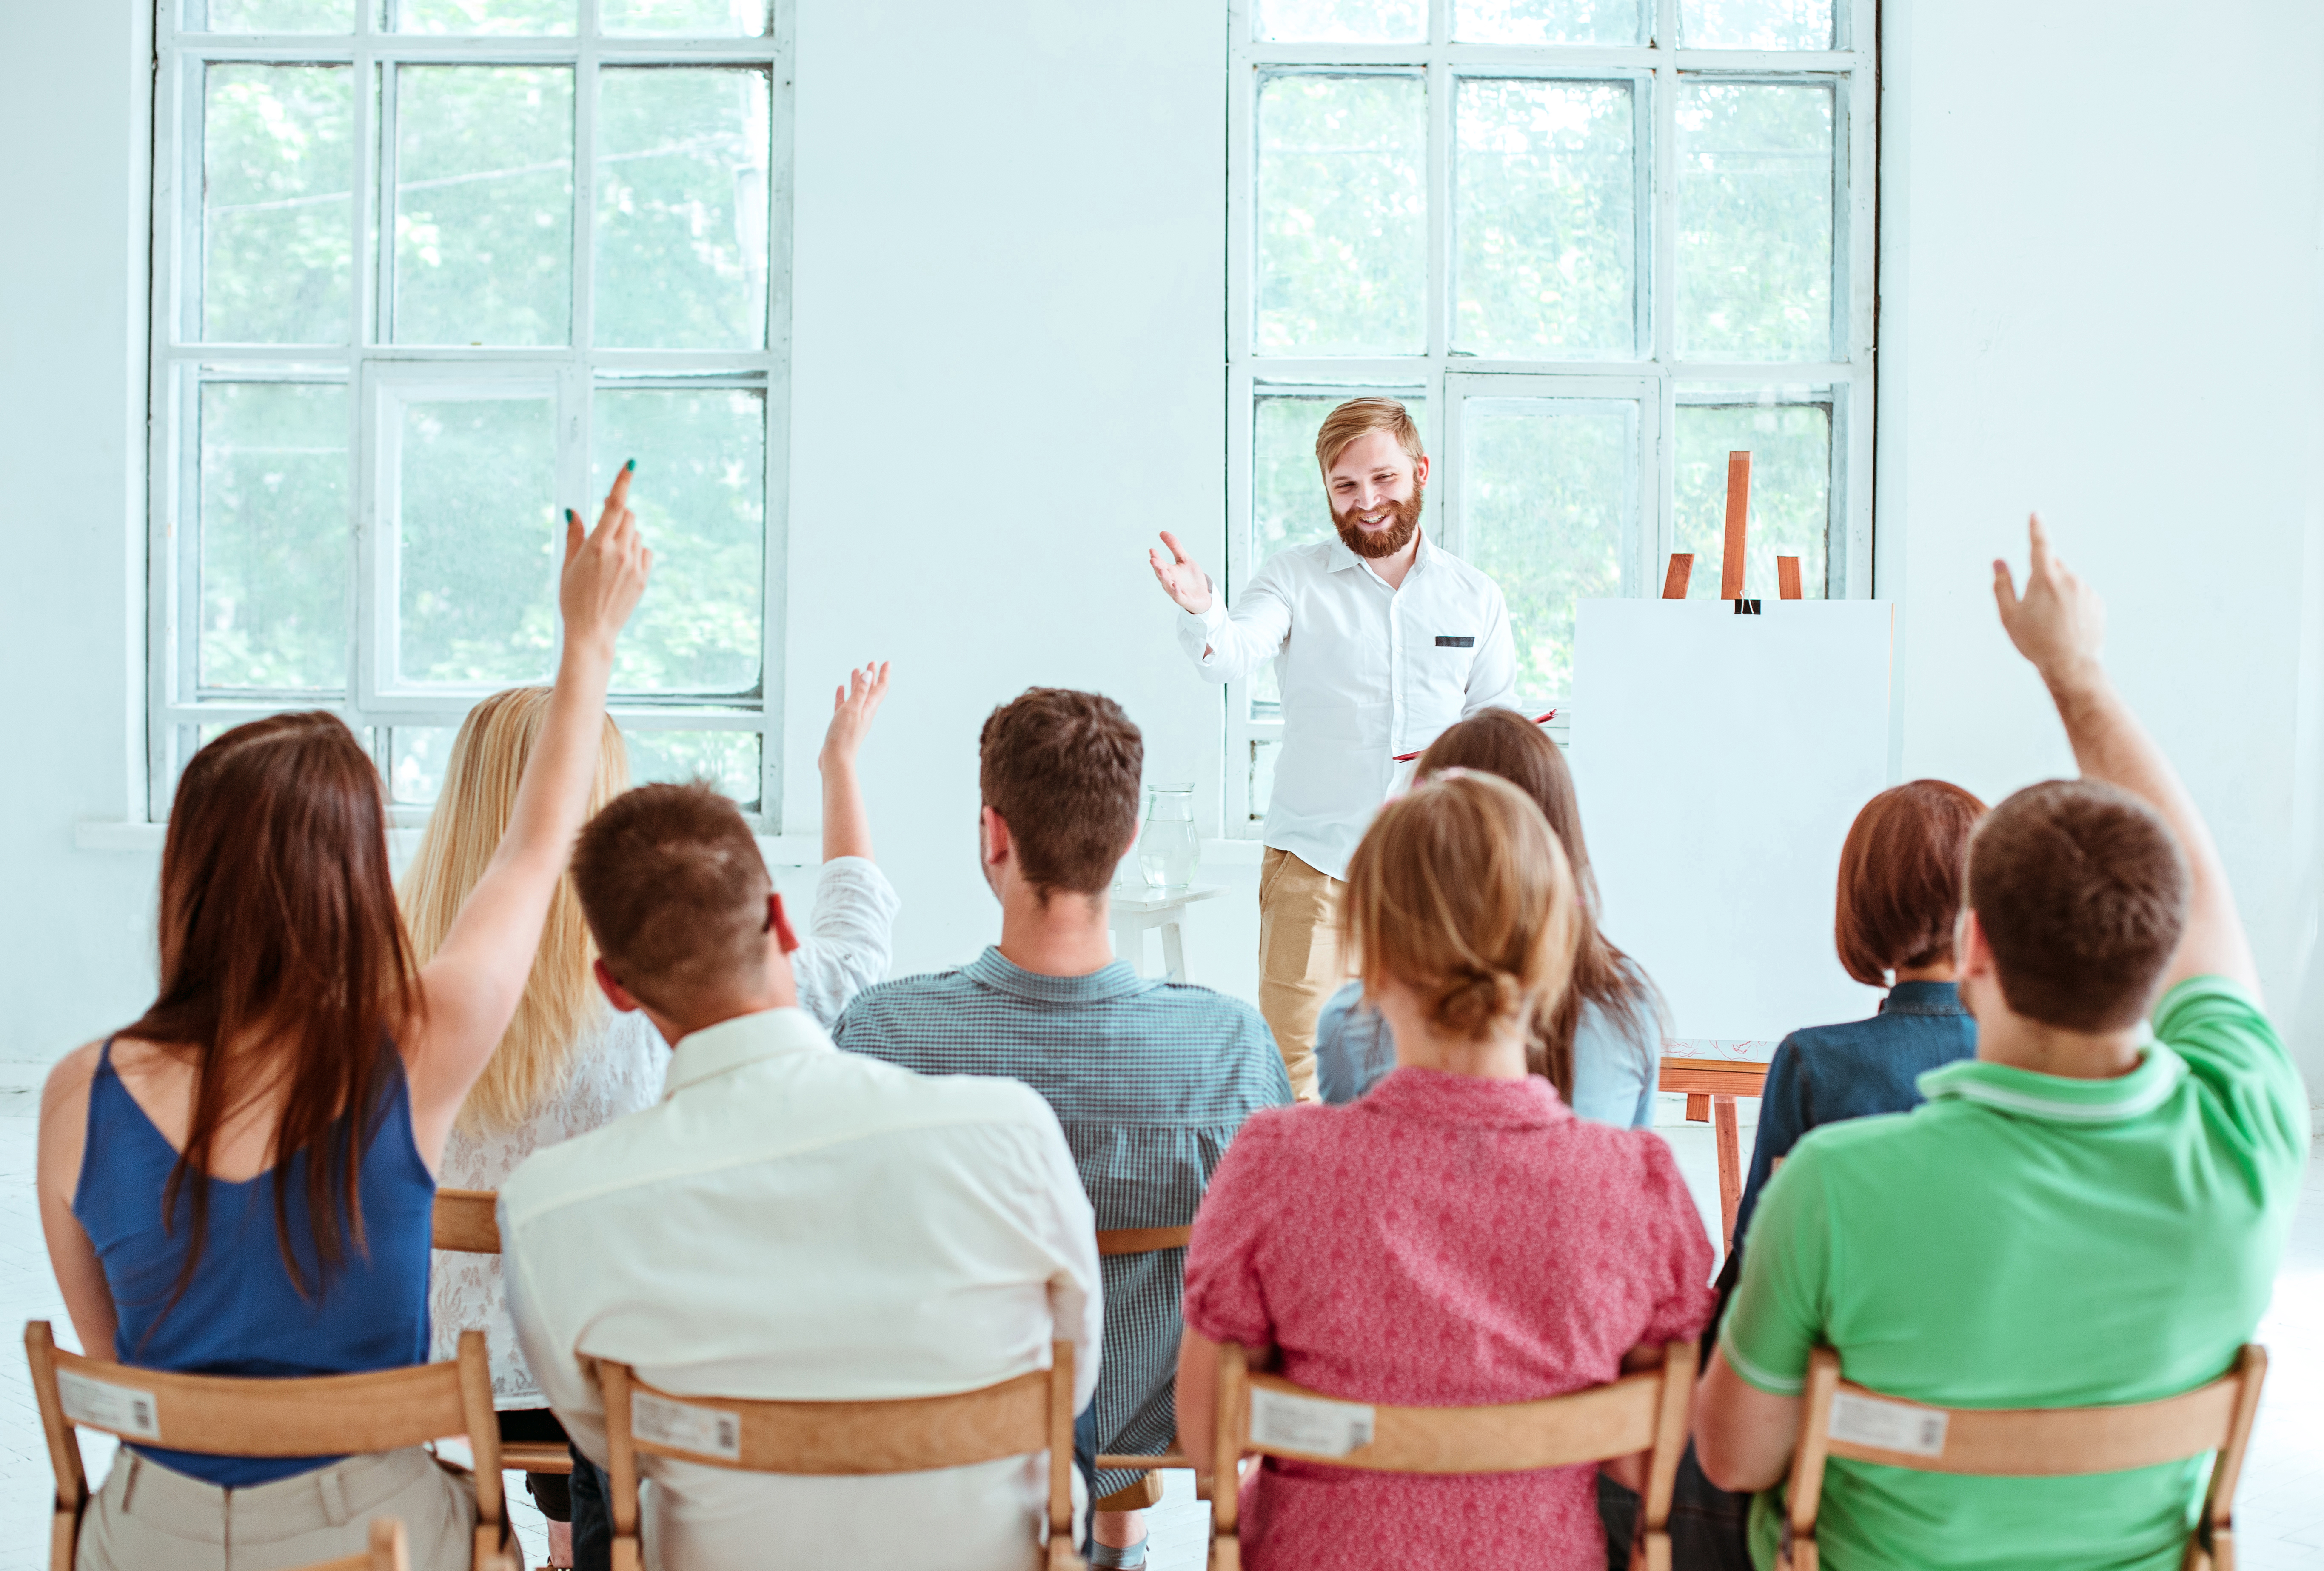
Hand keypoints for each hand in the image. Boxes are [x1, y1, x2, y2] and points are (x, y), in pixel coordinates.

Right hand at [561, 462, 651, 659]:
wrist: (591, 632)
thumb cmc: (572, 598)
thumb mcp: (567, 564)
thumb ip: (574, 535)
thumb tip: (574, 511)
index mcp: (598, 545)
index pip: (615, 505)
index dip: (622, 482)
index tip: (631, 464)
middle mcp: (620, 552)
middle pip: (628, 516)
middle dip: (618, 513)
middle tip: (605, 521)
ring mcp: (635, 565)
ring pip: (636, 534)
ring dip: (625, 535)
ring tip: (608, 557)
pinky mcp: (644, 578)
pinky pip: (645, 551)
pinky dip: (636, 551)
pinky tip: (622, 565)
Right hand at [819, 661, 890, 771]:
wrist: (835, 759)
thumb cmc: (843, 736)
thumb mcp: (852, 709)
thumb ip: (860, 692)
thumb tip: (869, 674)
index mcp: (869, 709)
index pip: (880, 688)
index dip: (884, 674)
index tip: (887, 662)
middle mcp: (864, 713)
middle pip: (871, 690)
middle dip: (872, 676)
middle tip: (873, 662)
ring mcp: (853, 719)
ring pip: (857, 696)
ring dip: (858, 683)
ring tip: (856, 670)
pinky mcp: (843, 724)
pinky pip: (844, 705)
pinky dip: (844, 695)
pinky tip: (840, 688)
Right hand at [1148, 531, 1213, 614]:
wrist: (1203, 595)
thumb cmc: (1191, 578)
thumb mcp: (1185, 559)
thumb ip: (1175, 547)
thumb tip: (1162, 532)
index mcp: (1169, 571)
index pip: (1160, 563)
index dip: (1156, 557)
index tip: (1152, 550)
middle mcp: (1170, 581)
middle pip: (1161, 574)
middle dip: (1157, 567)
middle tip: (1153, 560)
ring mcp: (1176, 591)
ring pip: (1167, 585)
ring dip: (1164, 578)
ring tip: (1161, 570)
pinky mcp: (1184, 599)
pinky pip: (1178, 596)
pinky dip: (1175, 591)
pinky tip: (1175, 585)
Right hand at [1993, 513, 2103, 691]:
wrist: (2071, 665)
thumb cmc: (2035, 642)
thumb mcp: (2009, 615)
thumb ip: (2002, 584)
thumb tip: (1999, 562)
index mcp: (2045, 578)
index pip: (2040, 544)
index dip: (2036, 528)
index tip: (2036, 515)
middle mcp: (2069, 578)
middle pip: (2052, 566)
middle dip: (2042, 578)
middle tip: (2034, 607)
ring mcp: (2086, 590)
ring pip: (2067, 582)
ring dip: (2057, 593)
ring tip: (2052, 622)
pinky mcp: (2098, 602)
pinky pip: (2081, 595)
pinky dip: (2072, 604)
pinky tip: (2067, 625)